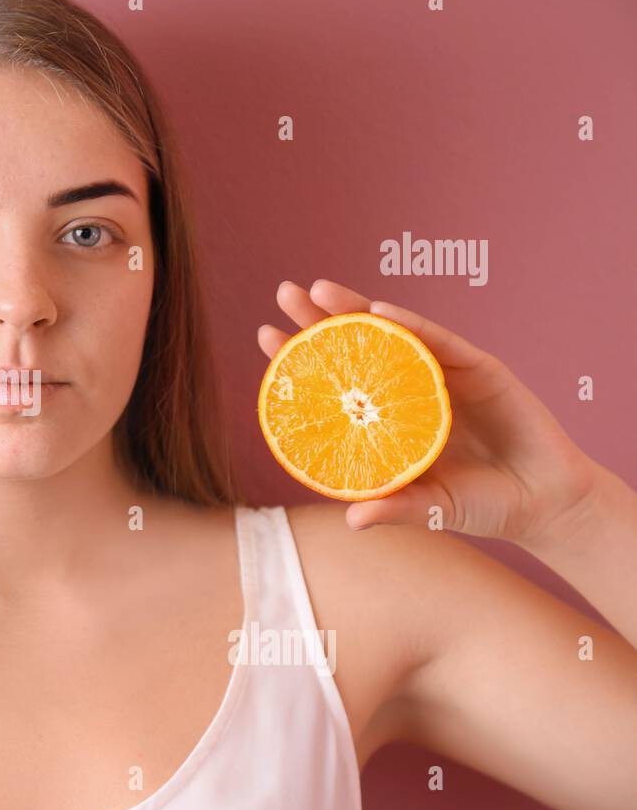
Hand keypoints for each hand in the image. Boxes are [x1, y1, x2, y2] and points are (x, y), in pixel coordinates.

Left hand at [257, 279, 601, 545]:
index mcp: (387, 418)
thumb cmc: (481, 507)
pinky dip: (412, 326)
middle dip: (319, 318)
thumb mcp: (430, 509)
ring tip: (320, 289)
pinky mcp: (481, 369)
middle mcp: (409, 389)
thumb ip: (394, 509)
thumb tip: (350, 520)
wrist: (544, 504)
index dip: (301, 358)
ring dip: (357, 308)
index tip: (265, 337)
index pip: (335, 380)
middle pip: (356, 346)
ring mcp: (444, 374)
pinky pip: (442, 342)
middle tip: (284, 293)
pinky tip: (382, 313)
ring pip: (394, 333)